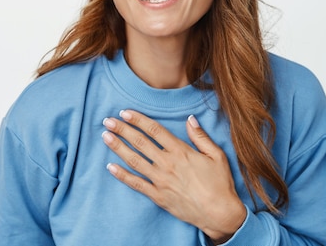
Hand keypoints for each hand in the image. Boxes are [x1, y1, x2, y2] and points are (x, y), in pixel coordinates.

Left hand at [102, 110, 245, 243]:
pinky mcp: (158, 196)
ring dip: (118, 147)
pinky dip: (122, 175)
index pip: (154, 130)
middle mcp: (167, 164)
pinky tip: (110, 166)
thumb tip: (190, 119)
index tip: (125, 112)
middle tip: (107, 121)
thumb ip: (200, 136)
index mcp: (181, 151)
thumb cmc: (220, 184)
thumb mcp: (216, 155)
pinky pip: (136, 184)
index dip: (138, 120)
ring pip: (134, 160)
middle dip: (122, 130)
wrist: (219, 213)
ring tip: (105, 137)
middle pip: (140, 142)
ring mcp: (160, 180)